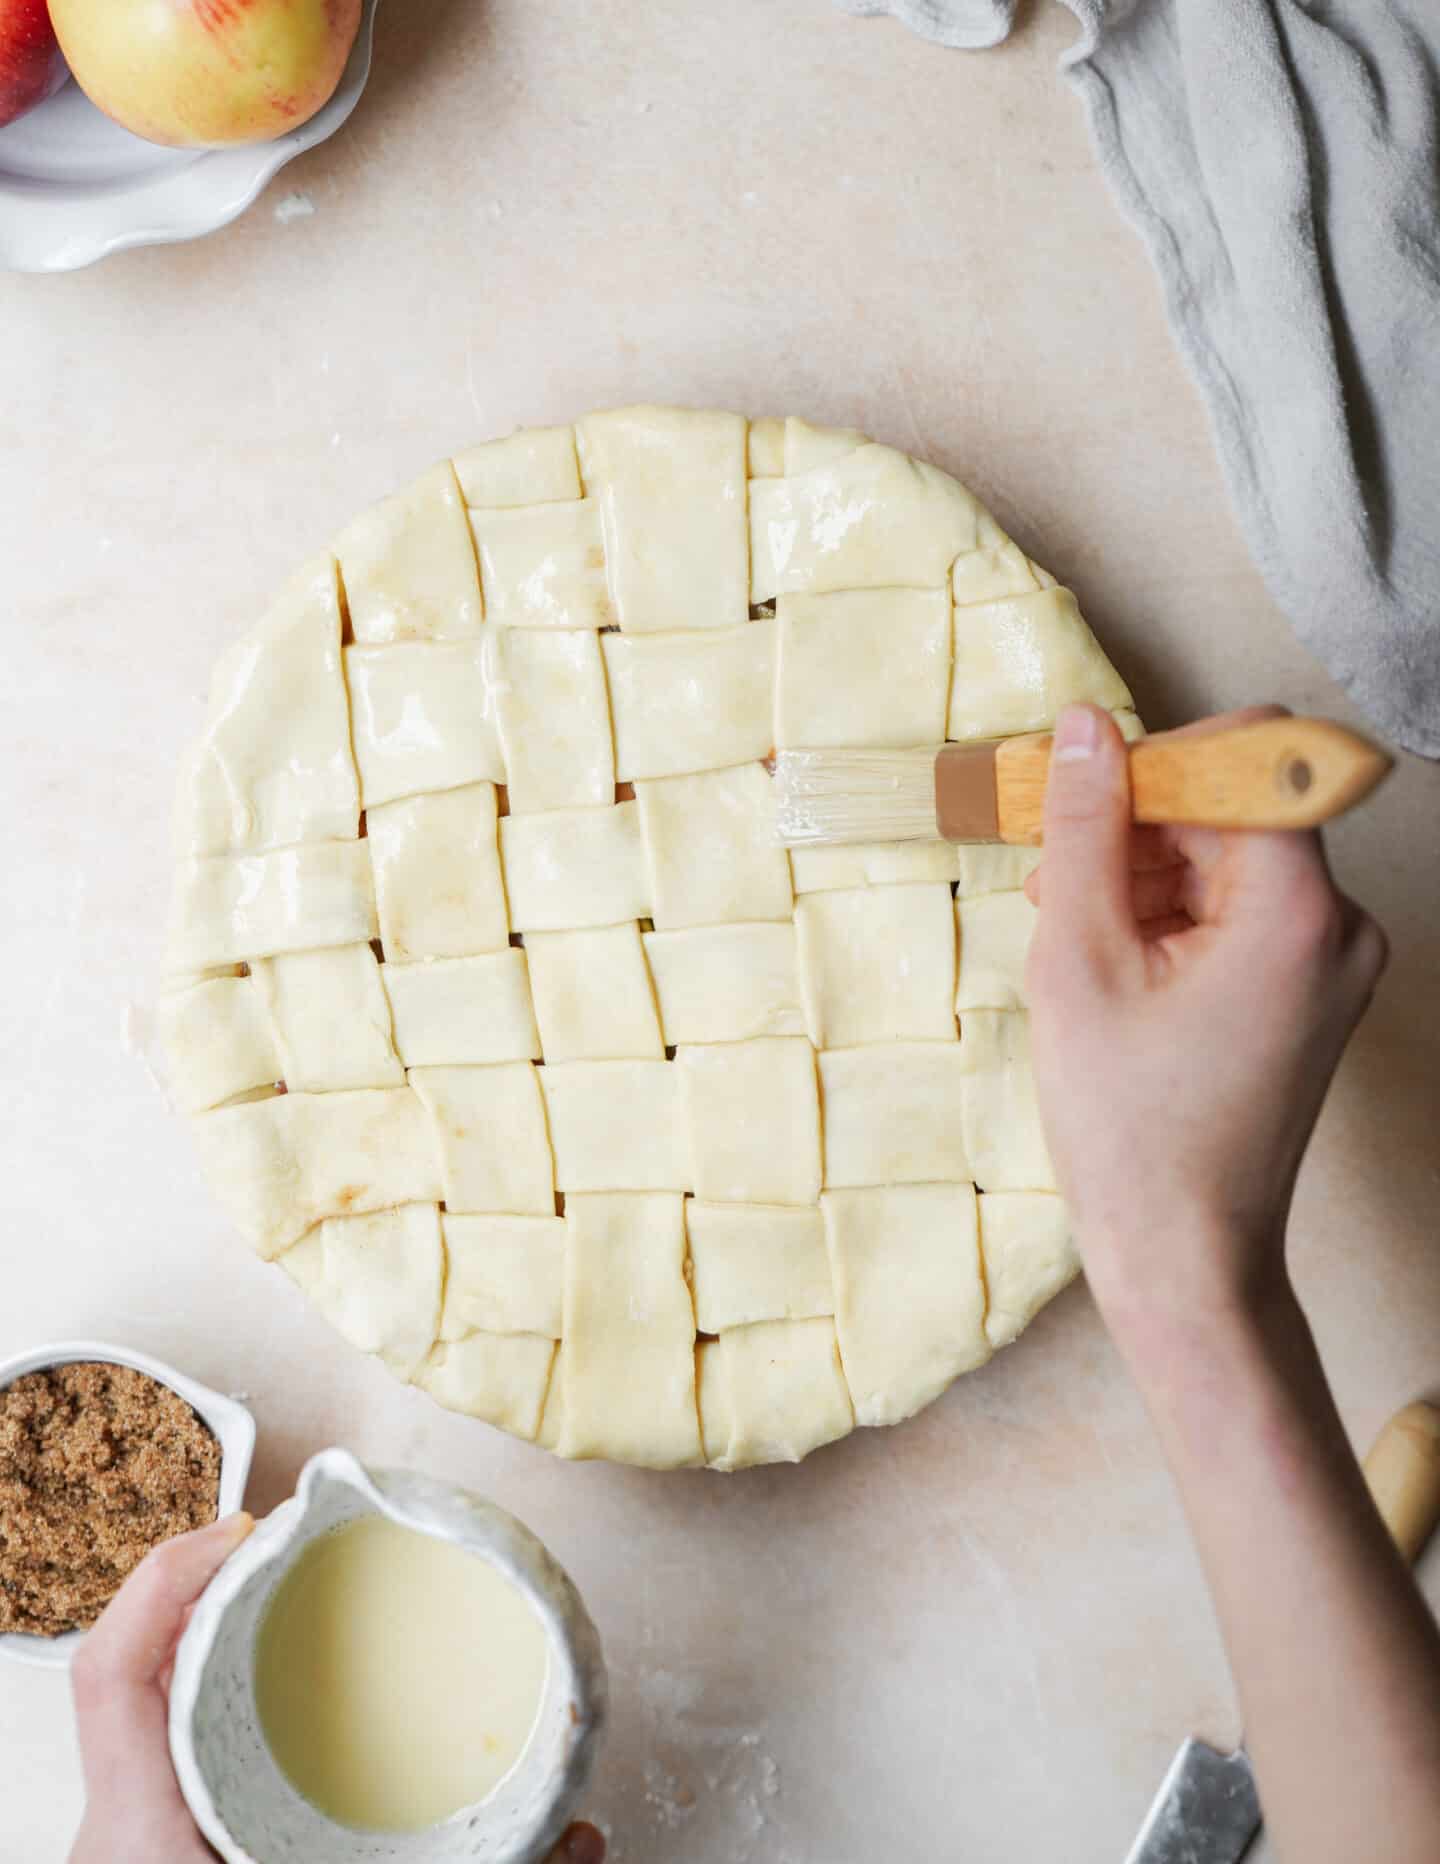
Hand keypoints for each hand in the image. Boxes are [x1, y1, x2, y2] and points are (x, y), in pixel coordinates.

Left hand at [69, 1513, 606, 1863]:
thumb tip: (583, 1844)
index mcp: (145, 1843)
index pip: (116, 1671)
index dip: (166, 1574)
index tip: (247, 1530)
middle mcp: (112, 1839)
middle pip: (128, 1671)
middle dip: (202, 1597)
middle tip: (285, 1556)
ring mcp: (113, 1848)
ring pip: (133, 1718)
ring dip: (196, 1654)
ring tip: (272, 1610)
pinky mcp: (131, 1857)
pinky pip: (146, 1756)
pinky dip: (198, 1714)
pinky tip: (257, 1708)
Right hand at [1023, 703, 1386, 1346]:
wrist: (1185, 1254)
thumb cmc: (1131, 1129)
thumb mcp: (1080, 963)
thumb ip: (1083, 832)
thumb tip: (1085, 729)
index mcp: (1298, 910)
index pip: (1249, 755)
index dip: (1157, 761)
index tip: (1082, 800)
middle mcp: (1341, 925)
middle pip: (1238, 805)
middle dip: (1138, 825)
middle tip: (1053, 879)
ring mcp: (1333, 960)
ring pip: (1231, 855)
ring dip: (1145, 871)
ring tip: (1072, 933)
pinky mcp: (1310, 990)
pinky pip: (1239, 908)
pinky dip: (1172, 914)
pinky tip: (1111, 960)